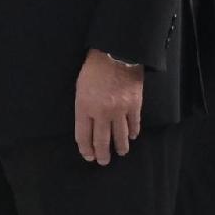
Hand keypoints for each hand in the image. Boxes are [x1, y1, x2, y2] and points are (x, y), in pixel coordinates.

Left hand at [74, 50, 146, 165]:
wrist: (117, 53)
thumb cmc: (94, 68)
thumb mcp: (80, 87)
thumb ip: (83, 107)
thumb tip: (89, 124)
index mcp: (84, 107)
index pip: (83, 136)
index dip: (86, 149)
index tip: (88, 156)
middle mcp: (101, 112)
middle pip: (101, 140)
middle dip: (102, 154)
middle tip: (103, 162)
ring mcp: (119, 110)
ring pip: (120, 136)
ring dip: (120, 147)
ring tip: (121, 153)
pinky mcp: (134, 105)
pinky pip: (134, 124)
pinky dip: (133, 132)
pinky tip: (132, 136)